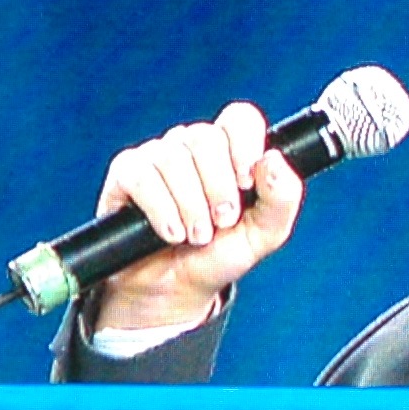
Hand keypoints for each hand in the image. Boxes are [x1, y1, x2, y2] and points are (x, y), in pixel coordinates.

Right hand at [86, 101, 305, 334]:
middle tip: (222, 222)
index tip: (247, 182)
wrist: (175, 291)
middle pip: (205, 137)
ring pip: (172, 157)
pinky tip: (171, 233)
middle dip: (218, 186)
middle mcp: (191, 148)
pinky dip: (161, 209)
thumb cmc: (217, 256)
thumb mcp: (263, 235)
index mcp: (228, 153)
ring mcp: (156, 157)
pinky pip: (141, 176)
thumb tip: (274, 160)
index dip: (245, 144)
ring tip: (196, 237)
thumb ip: (282, 199)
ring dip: (190, 205)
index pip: (239, 119)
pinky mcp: (126, 175)